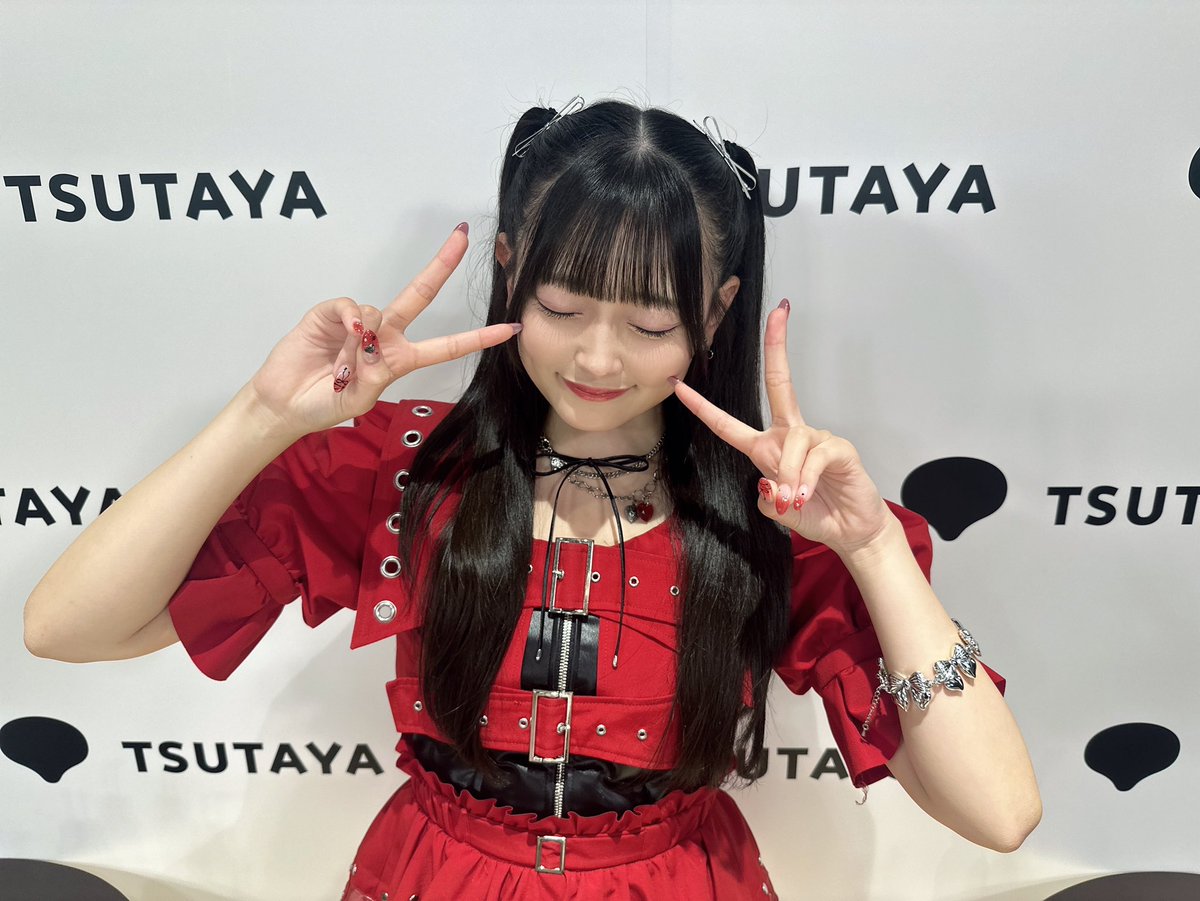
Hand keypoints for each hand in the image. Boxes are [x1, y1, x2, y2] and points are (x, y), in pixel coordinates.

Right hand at [248, 224, 520, 437]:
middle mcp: (385, 335)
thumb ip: (373, 374)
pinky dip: (350, 317)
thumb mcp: (359, 400)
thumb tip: (369, 338)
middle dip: (442, 265)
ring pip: (378, 311)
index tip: (511, 329)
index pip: (447, 345)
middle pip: (421, 295)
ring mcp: (359, 323)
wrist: (284, 404)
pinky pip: (351, 305)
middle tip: (462, 236)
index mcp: (400, 359)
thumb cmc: (325, 405)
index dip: (479, 337)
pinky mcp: (332, 314)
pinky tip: (344, 334)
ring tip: (342, 366)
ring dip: (362, 342)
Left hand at [669, 299, 891, 555]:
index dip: (702, 406)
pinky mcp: (838, 447)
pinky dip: (804, 479)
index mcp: (767, 446)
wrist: (849, 530)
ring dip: (787, 476)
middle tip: (778, 312)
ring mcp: (816, 437)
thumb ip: (764, 495)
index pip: (728, 423)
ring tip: (792, 498)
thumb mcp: (776, 508)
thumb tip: (769, 482)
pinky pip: (813, 457)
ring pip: (790, 444)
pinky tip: (804, 493)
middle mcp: (790, 434)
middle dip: (777, 346)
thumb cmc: (813, 512)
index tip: (678, 384)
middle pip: (780, 383)